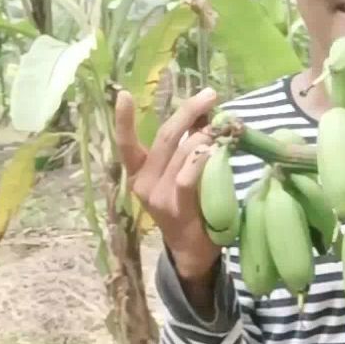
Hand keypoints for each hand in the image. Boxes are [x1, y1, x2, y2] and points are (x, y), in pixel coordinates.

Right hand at [115, 86, 220, 281]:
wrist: (192, 250)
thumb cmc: (188, 207)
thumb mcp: (181, 174)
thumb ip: (186, 146)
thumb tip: (202, 111)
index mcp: (139, 173)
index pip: (126, 143)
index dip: (123, 120)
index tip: (123, 94)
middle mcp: (142, 183)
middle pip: (164, 138)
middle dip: (187, 112)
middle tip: (210, 95)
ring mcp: (157, 196)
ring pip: (179, 153)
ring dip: (203, 134)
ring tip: (221, 125)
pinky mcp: (175, 207)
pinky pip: (187, 176)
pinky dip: (200, 159)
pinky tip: (214, 150)